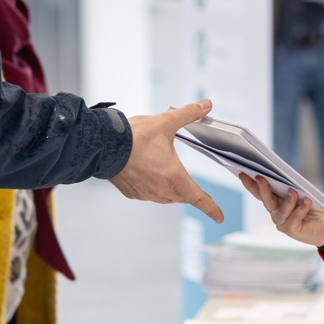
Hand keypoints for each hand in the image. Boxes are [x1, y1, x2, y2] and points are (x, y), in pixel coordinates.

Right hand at [110, 101, 223, 221]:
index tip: (219, 217)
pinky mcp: (132, 193)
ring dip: (171, 189)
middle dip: (190, 192)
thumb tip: (206, 105)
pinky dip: (154, 187)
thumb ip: (188, 114)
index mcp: (174, 177)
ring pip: (165, 196)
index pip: (199, 198)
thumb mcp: (166, 122)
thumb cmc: (134, 137)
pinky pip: (149, 194)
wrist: (103, 146)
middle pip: (182, 195)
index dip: (211, 208)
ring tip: (170, 175)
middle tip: (196, 190)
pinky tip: (149, 174)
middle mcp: (161, 190)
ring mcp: (145, 193)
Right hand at [237, 174, 323, 247]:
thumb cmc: (314, 206)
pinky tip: (307, 201)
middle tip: (260, 178)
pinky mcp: (291, 230)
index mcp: (275, 201)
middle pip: (266, 200)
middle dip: (263, 188)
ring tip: (293, 191)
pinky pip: (294, 218)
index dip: (250, 183)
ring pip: (281, 210)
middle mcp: (276, 212)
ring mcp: (282, 222)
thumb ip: (292, 187)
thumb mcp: (303, 192)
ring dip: (288, 200)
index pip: (260, 192)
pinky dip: (301, 209)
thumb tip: (285, 178)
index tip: (242, 173)